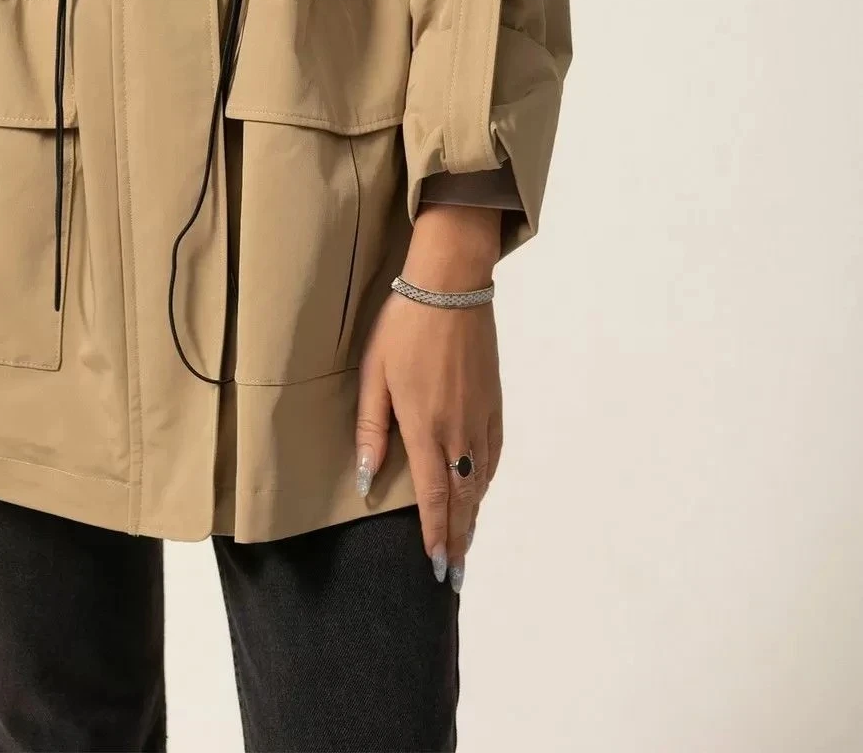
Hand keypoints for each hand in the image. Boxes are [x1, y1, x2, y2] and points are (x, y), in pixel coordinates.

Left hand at [354, 208, 503, 589]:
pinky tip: (480, 491)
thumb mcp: (374, 376)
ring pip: (480, 481)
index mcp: (426, 428)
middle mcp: (459, 431)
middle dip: (460, 540)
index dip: (436, 535)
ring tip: (467, 544)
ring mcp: (481, 417)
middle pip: (463, 499)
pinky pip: (493, 455)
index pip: (433, 497)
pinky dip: (486, 482)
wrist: (451, 286)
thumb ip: (372, 430)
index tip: (438, 568)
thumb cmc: (403, 327)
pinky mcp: (494, 402)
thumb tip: (367, 480)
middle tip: (456, 576)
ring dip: (474, 516)